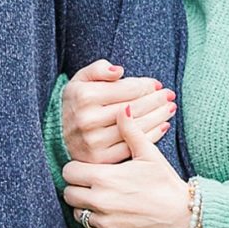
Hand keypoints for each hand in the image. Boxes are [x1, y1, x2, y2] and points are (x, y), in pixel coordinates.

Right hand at [60, 59, 175, 164]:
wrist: (58, 134)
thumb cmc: (76, 102)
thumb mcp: (80, 79)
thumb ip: (98, 69)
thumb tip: (119, 71)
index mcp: (85, 97)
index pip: (127, 89)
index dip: (146, 86)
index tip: (157, 85)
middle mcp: (88, 120)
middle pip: (134, 108)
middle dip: (156, 100)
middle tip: (170, 95)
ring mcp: (94, 141)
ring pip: (136, 127)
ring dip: (158, 116)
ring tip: (169, 109)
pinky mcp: (100, 158)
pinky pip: (132, 145)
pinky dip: (152, 135)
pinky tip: (162, 126)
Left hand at [62, 104, 194, 227]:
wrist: (184, 216)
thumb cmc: (166, 183)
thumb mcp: (149, 154)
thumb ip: (130, 131)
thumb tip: (122, 108)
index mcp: (104, 177)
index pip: (69, 172)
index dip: (77, 170)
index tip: (87, 171)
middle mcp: (99, 201)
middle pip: (68, 194)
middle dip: (78, 189)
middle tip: (93, 187)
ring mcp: (103, 223)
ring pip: (77, 214)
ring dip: (86, 208)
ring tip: (104, 202)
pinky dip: (96, 227)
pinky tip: (111, 218)